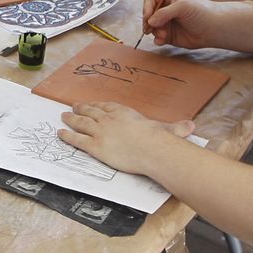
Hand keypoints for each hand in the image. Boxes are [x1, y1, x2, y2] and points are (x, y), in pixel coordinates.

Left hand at [58, 102, 191, 175]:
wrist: (150, 148)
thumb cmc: (158, 139)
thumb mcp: (168, 130)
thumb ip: (176, 128)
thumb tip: (192, 126)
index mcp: (124, 113)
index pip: (108, 106)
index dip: (98, 105)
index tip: (93, 104)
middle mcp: (109, 119)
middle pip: (91, 112)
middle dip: (81, 109)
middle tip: (73, 107)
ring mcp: (100, 131)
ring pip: (81, 123)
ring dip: (71, 119)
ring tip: (63, 117)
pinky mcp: (95, 146)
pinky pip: (77, 140)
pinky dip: (67, 136)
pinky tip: (60, 133)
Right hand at [141, 0, 225, 49]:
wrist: (210, 31)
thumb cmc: (200, 14)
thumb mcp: (183, 7)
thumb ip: (165, 12)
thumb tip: (150, 21)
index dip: (147, 7)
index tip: (148, 17)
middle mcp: (164, 9)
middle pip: (148, 14)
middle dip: (148, 22)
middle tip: (150, 29)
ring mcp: (164, 22)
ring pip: (151, 27)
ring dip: (155, 31)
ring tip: (164, 35)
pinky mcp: (166, 35)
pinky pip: (156, 37)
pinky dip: (157, 39)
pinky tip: (162, 41)